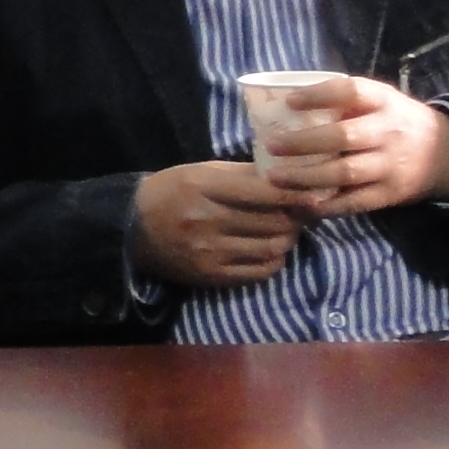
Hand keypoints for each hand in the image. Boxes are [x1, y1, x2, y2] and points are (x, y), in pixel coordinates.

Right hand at [130, 161, 309, 286]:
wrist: (132, 228)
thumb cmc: (171, 191)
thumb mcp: (201, 172)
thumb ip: (244, 175)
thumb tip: (291, 178)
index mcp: (204, 187)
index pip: (264, 193)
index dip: (296, 195)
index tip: (316, 194)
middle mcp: (207, 220)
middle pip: (274, 222)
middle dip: (295, 217)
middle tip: (301, 213)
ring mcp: (209, 251)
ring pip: (272, 248)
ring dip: (286, 239)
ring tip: (284, 230)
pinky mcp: (211, 276)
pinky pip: (260, 272)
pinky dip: (273, 261)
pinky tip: (269, 250)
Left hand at [256, 75, 448, 213]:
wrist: (447, 153)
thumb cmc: (395, 121)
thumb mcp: (380, 101)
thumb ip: (343, 102)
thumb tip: (284, 105)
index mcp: (383, 101)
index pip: (351, 92)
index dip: (319, 95)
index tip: (289, 102)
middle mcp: (388, 131)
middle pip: (343, 136)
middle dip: (304, 143)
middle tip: (271, 146)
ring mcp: (391, 165)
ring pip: (346, 173)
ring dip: (307, 177)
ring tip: (275, 178)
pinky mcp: (391, 193)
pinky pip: (355, 201)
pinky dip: (327, 205)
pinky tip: (302, 203)